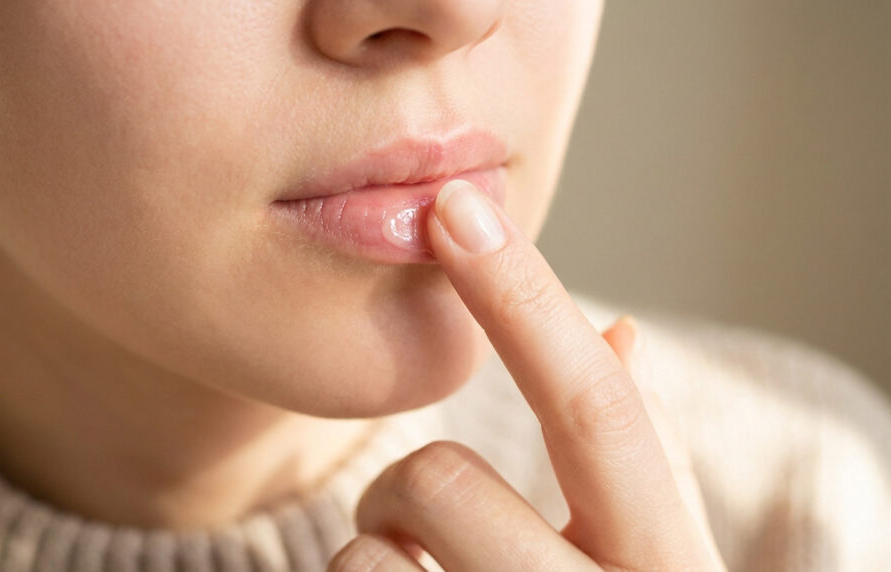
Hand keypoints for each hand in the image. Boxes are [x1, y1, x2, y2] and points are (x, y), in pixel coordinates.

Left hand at [329, 180, 725, 570]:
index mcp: (664, 563)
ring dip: (373, 543)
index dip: (524, 300)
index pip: (596, 409)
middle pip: (443, 482)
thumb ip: (645, 450)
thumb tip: (622, 331)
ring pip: (372, 551)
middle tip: (411, 514)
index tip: (456, 207)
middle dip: (404, 485)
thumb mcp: (656, 548)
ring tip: (412, 570)